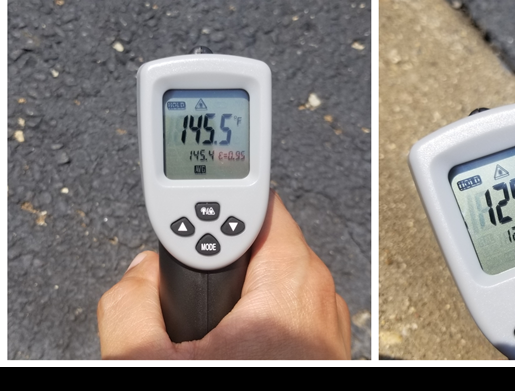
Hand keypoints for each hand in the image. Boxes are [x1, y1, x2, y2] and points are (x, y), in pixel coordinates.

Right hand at [97, 190, 350, 358]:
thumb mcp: (151, 363)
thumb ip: (130, 305)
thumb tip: (140, 276)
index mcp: (289, 282)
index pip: (254, 205)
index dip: (210, 214)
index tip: (186, 229)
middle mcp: (320, 295)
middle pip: (260, 245)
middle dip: (219, 267)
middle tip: (192, 305)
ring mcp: (329, 322)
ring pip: (274, 281)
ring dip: (240, 298)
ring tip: (211, 337)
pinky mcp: (328, 345)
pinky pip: (289, 311)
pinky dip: (261, 321)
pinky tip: (237, 350)